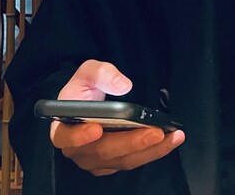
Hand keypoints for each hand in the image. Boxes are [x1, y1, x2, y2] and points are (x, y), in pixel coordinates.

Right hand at [50, 60, 184, 176]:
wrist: (88, 101)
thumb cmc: (84, 88)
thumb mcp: (89, 71)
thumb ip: (103, 74)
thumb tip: (123, 85)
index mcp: (63, 127)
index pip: (65, 137)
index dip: (79, 137)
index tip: (96, 129)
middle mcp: (78, 149)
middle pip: (103, 151)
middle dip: (132, 142)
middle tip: (155, 131)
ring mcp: (96, 159)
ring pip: (123, 160)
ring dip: (150, 150)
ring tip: (172, 135)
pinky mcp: (113, 162)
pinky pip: (133, 160)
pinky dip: (153, 151)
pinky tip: (169, 140)